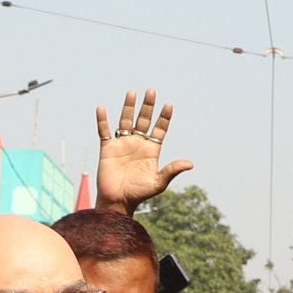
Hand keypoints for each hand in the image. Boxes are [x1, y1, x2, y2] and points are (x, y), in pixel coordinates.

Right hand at [93, 88, 191, 208]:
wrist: (118, 201)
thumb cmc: (139, 193)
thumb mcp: (158, 182)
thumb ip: (172, 171)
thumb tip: (190, 163)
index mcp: (151, 149)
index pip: (159, 129)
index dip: (164, 117)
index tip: (168, 105)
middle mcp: (137, 143)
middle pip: (143, 120)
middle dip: (148, 106)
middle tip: (151, 91)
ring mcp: (122, 144)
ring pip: (126, 121)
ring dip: (128, 107)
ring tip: (132, 93)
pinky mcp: (107, 148)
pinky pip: (104, 131)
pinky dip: (102, 120)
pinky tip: (102, 109)